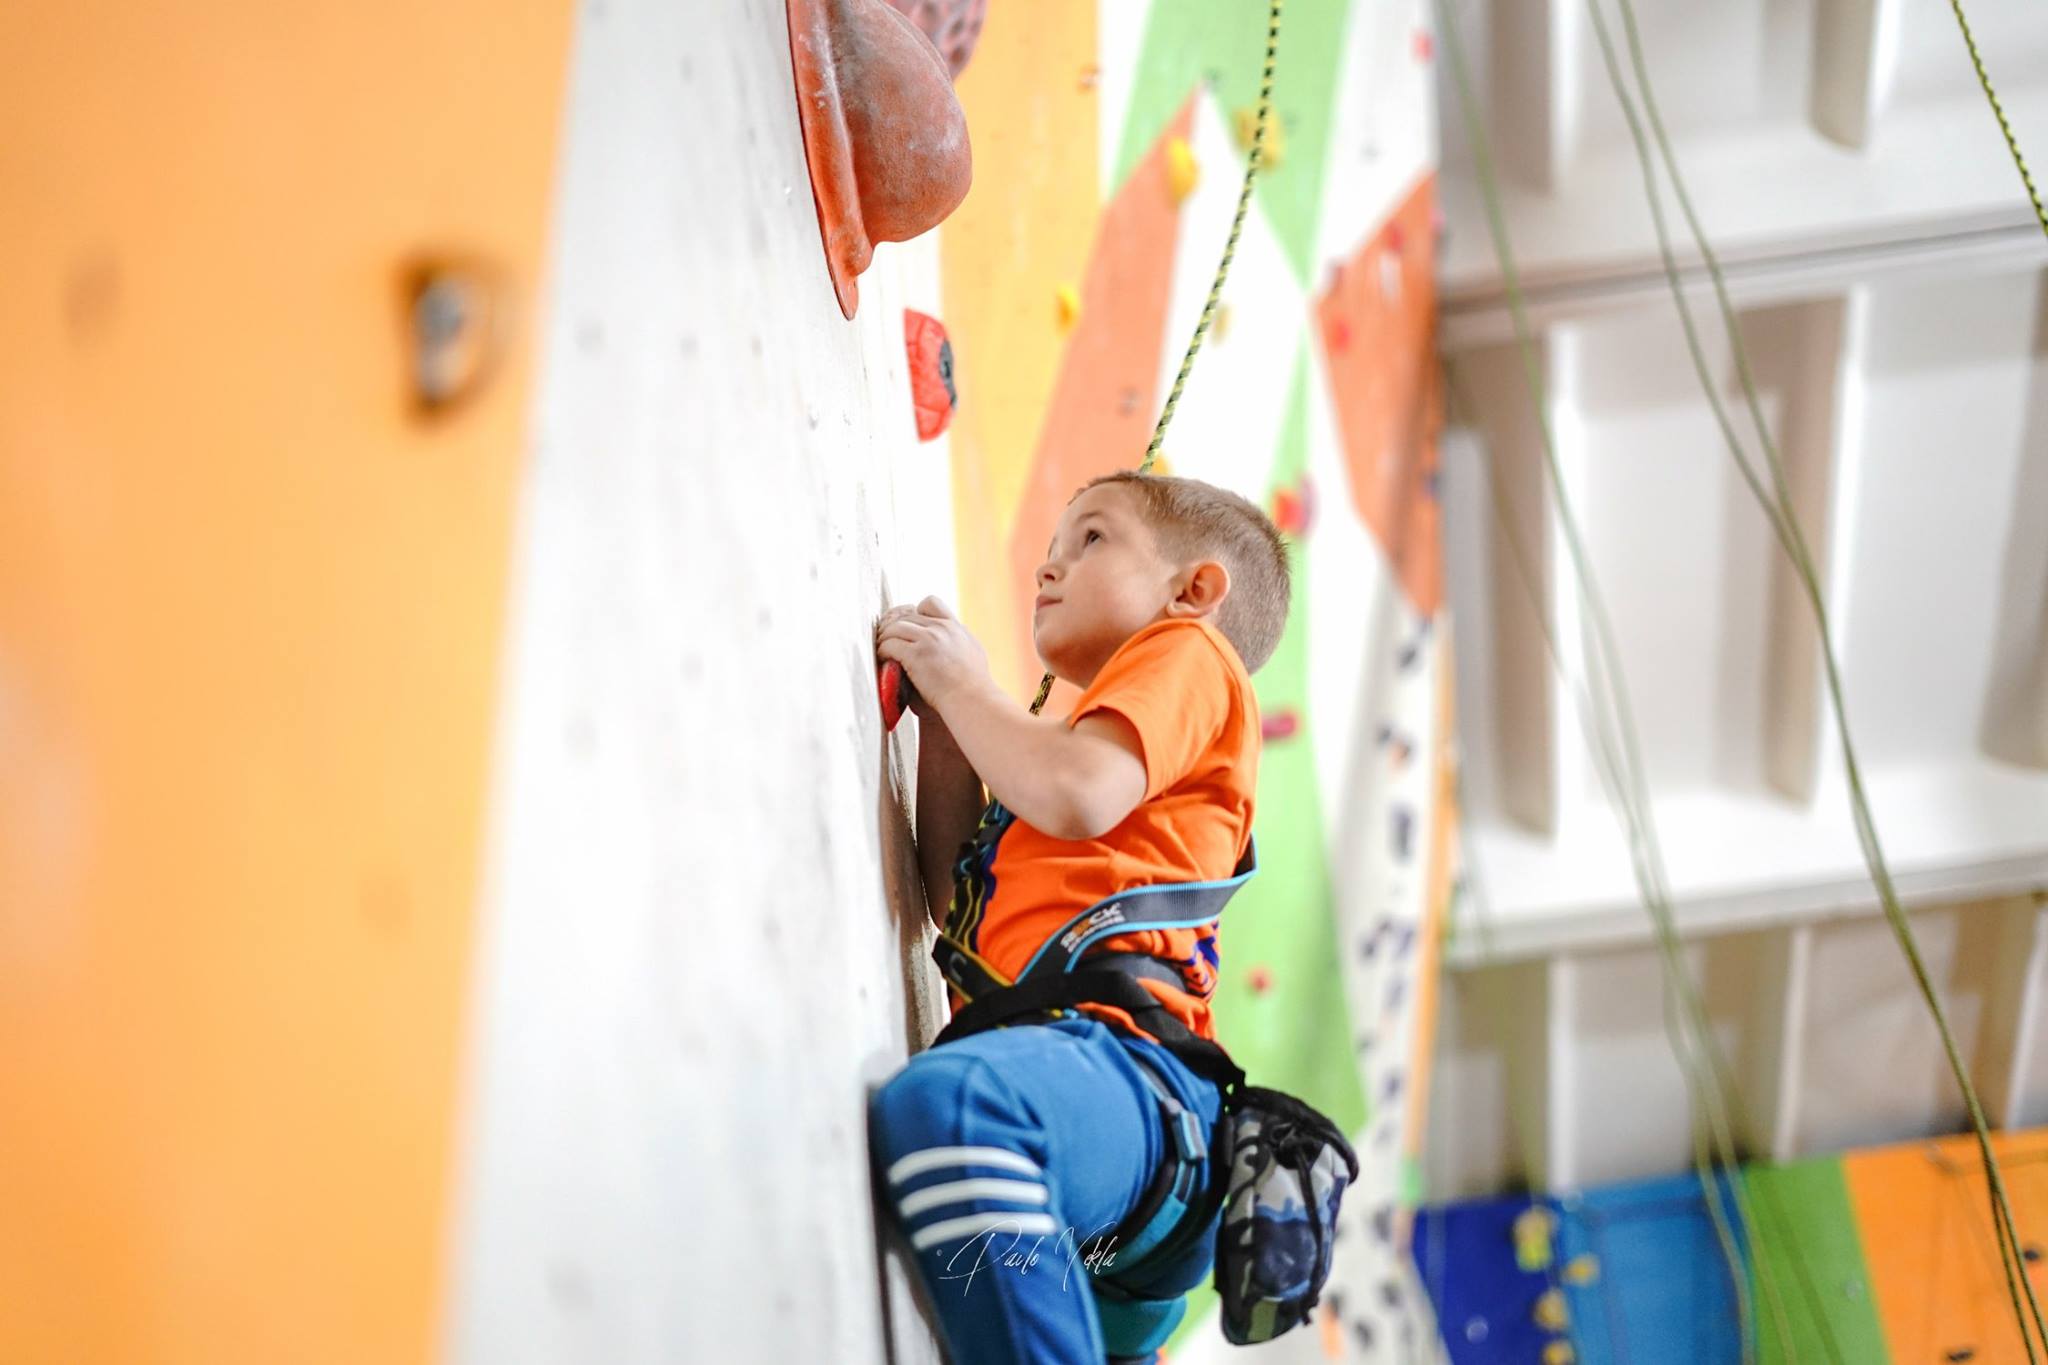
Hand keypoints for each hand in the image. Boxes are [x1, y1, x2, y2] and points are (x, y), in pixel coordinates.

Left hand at [876, 596, 989, 720]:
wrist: (972, 701)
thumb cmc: (972, 689)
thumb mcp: (972, 655)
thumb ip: (957, 645)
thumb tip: (944, 645)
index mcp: (955, 627)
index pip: (929, 603)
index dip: (914, 612)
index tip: (907, 627)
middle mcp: (942, 628)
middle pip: (906, 616)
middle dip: (892, 627)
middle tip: (885, 640)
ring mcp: (930, 639)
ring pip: (894, 627)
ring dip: (884, 638)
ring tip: (881, 650)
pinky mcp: (917, 654)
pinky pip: (889, 644)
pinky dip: (882, 651)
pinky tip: (883, 659)